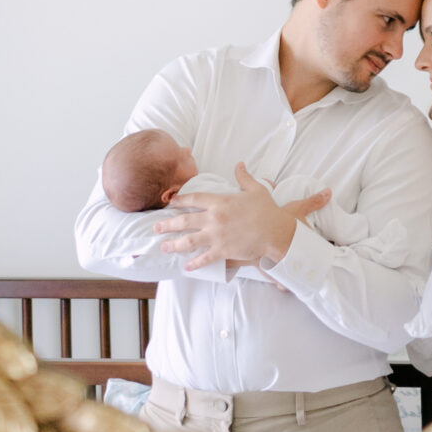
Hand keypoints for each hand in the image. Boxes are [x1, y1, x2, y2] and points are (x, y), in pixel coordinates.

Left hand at [156, 164, 330, 272]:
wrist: (276, 231)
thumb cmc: (267, 210)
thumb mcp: (256, 189)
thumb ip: (244, 177)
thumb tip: (239, 164)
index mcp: (220, 202)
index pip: (194, 199)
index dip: (180, 200)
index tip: (170, 203)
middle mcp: (214, 218)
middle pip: (184, 221)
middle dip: (168, 224)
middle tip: (155, 228)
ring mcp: (217, 235)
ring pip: (189, 241)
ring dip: (174, 244)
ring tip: (163, 247)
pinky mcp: (223, 250)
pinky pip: (204, 258)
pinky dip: (194, 263)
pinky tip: (185, 266)